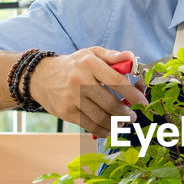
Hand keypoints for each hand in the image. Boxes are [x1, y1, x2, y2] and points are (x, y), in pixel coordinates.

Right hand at [29, 47, 147, 136]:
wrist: (40, 77)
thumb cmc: (72, 65)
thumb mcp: (91, 53)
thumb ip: (113, 56)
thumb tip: (132, 57)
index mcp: (90, 63)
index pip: (117, 81)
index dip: (134, 94)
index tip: (143, 102)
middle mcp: (80, 81)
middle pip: (110, 104)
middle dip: (127, 114)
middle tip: (132, 116)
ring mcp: (72, 98)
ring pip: (101, 118)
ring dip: (117, 124)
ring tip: (123, 122)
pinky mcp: (66, 112)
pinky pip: (90, 126)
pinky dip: (104, 130)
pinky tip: (110, 128)